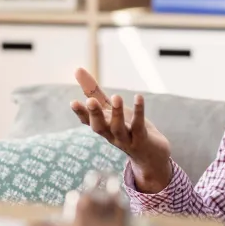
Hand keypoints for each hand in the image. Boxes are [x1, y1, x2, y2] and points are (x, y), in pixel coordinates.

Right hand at [71, 68, 172, 192]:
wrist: (151, 156)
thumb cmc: (127, 128)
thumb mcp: (110, 109)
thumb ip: (94, 92)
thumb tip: (77, 69)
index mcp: (102, 126)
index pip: (87, 121)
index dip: (80, 113)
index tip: (73, 102)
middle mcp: (111, 135)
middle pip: (100, 128)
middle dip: (94, 114)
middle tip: (90, 101)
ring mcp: (126, 139)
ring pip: (118, 128)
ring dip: (117, 113)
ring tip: (117, 97)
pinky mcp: (142, 139)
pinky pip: (139, 126)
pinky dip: (139, 112)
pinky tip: (139, 97)